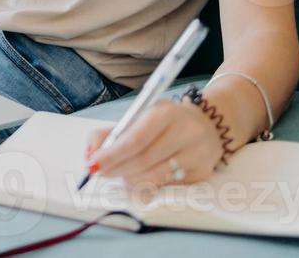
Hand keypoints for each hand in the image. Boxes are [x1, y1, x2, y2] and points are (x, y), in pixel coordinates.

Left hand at [84, 100, 223, 187]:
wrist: (208, 124)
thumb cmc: (165, 122)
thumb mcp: (140, 117)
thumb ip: (112, 133)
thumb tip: (90, 154)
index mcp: (166, 113)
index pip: (135, 139)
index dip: (112, 155)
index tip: (93, 163)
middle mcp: (185, 133)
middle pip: (143, 161)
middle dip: (116, 169)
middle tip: (100, 171)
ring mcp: (197, 155)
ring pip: (154, 177)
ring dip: (129, 178)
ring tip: (121, 172)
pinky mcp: (202, 173)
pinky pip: (166, 186)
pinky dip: (147, 185)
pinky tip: (141, 177)